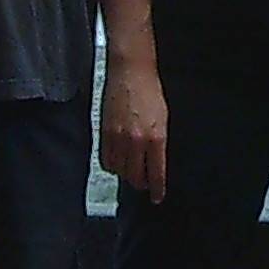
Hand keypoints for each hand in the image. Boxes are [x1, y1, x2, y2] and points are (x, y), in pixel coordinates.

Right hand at [101, 57, 169, 202]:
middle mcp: (137, 141)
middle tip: (144, 182)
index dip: (156, 189)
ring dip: (126, 174)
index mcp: (156, 137)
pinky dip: (112, 165)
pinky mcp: (104, 133)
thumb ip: (159, 142)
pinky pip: (106, 159)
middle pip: (135, 176)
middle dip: (141, 183)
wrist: (131, 72)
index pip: (155, 173)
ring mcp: (118, 138)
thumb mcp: (164, 118)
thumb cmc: (150, 91)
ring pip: (120, 171)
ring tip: (131, 170)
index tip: (157, 196)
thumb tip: (156, 162)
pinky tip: (118, 161)